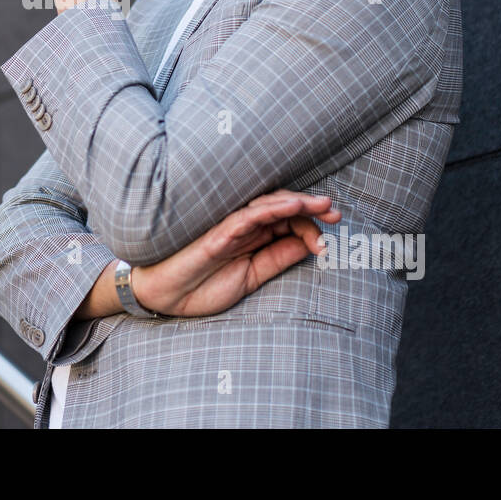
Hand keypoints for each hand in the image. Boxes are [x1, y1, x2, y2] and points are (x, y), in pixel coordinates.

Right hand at [130, 190, 341, 317]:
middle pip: (283, 208)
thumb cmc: (201, 287)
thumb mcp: (251, 278)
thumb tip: (310, 246)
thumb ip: (277, 260)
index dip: (312, 227)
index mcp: (253, 238)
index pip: (289, 223)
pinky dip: (271, 209)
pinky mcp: (217, 231)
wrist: (164, 297)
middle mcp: (244, 227)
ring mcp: (230, 226)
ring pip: (268, 205)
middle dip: (312, 208)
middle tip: (335, 213)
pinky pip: (247, 216)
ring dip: (297, 202)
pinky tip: (292, 206)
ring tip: (323, 205)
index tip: (329, 243)